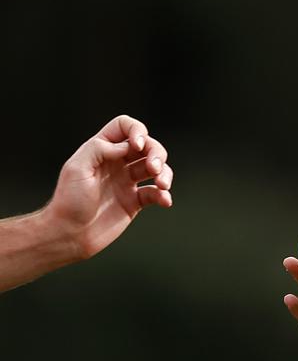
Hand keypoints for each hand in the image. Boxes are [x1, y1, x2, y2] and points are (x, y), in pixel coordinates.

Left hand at [45, 115, 173, 259]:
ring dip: (165, 173)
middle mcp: (117, 163)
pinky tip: (164, 200)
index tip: (137, 146)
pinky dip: (164, 195)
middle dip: (156, 154)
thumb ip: (100, 149)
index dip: (136, 130)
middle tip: (154, 169)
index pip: (124, 127)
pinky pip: (156, 193)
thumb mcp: (77, 168)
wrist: (71, 233)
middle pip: (147, 146)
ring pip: (156, 168)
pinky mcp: (135, 201)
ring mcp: (127, 182)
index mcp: (101, 150)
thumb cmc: (69, 201)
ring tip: (163, 185)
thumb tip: (128, 146)